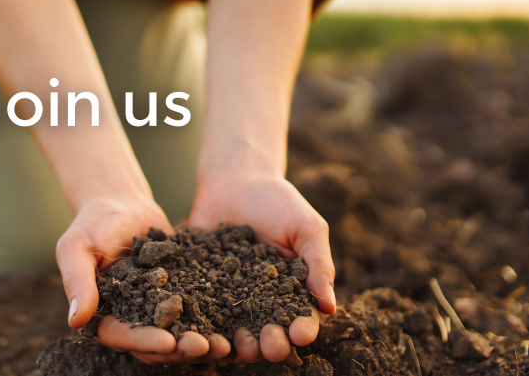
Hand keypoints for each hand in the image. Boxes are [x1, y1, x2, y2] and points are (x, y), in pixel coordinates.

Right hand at [58, 196, 232, 363]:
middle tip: (206, 346)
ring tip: (225, 344)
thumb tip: (75, 320)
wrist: (122, 204)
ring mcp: (158, 311)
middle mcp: (132, 319)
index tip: (169, 342)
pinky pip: (198, 314)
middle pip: (156, 345)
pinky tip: (234, 323)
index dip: (146, 342)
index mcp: (104, 315)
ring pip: (180, 336)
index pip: (124, 336)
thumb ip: (77, 281)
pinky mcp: (180, 297)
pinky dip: (215, 321)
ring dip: (201, 344)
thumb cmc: (92, 223)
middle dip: (181, 349)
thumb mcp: (77, 246)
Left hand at [188, 172, 335, 362]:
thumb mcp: (306, 228)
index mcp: (291, 292)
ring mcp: (228, 296)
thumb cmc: (278, 202)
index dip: (302, 329)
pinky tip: (199, 328)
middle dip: (271, 343)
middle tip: (270, 347)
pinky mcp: (198, 286)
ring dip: (235, 342)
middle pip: (267, 331)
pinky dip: (199, 321)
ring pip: (232, 328)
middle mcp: (260, 300)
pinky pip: (199, 308)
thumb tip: (330, 306)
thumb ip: (318, 264)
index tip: (301, 334)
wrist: (234, 180)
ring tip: (235, 347)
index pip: (300, 318)